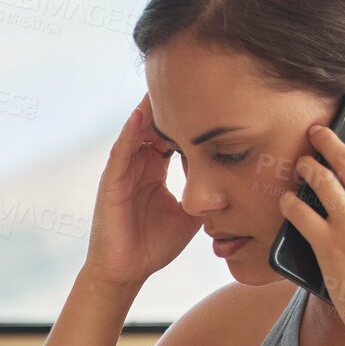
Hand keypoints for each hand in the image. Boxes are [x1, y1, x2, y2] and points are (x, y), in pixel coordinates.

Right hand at [84, 93, 202, 287]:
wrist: (127, 272)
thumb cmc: (154, 246)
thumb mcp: (190, 215)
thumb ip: (204, 194)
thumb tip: (233, 180)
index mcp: (155, 171)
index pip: (173, 134)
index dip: (189, 116)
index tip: (210, 94)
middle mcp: (138, 165)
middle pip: (155, 125)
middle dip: (170, 102)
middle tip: (189, 74)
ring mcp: (123, 171)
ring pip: (138, 131)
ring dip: (150, 108)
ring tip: (163, 81)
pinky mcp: (112, 182)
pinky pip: (122, 151)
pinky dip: (131, 132)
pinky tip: (141, 113)